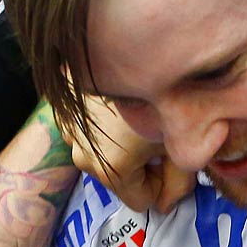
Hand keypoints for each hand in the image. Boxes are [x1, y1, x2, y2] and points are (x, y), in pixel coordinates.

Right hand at [67, 97, 196, 212]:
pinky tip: (119, 107)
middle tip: (160, 137)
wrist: (129, 41)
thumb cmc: (165, 93)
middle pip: (122, 181)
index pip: (143, 203)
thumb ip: (179, 182)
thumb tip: (167, 205)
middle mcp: (82, 159)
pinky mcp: (64, 112)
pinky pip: (91, 132)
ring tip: (138, 119)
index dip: (162, 186)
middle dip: (143, 168)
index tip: (172, 160)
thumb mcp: (182, 142)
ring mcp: (69, 134)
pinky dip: (107, 126)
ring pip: (105, 156)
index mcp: (112, 172)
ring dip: (123, 146)